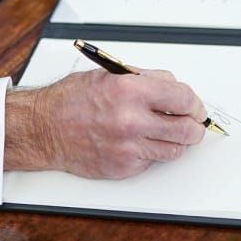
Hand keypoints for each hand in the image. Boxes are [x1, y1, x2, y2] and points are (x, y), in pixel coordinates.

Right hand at [4, 67, 206, 176]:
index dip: (195, 103)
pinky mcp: (124, 166)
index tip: (195, 107)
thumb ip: (145, 79)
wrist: (44, 129)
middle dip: (194, 126)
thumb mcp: (109, 75)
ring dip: (176, 141)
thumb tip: (172, 86)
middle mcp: (131, 120)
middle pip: (188, 130)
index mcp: (130, 91)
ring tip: (166, 132)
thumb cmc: (70, 100)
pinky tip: (140, 141)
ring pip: (176, 150)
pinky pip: (153, 161)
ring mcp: (128, 147)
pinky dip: (152, 152)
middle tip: (193, 123)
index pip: (183, 99)